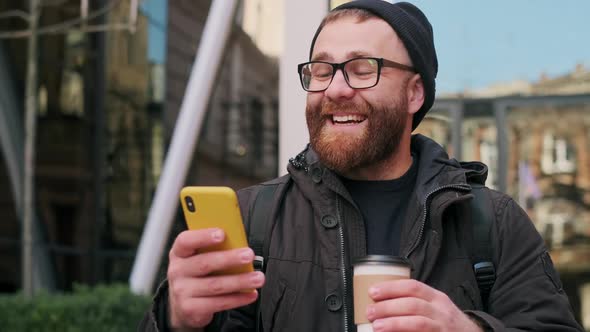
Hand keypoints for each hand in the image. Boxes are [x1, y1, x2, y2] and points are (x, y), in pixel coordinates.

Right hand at [167, 228, 264, 328]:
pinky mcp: (191, 309)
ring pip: (215, 285)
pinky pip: (218, 303)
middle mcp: (177, 271)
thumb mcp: (198, 257)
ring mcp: (182, 291)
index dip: (203, 236)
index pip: (186, 241)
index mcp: (180, 253)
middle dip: (229, 259)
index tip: (222, 234)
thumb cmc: (196, 273)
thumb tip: (238, 241)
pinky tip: (250, 294)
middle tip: (249, 255)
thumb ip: (213, 248)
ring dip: (240, 281)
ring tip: (257, 277)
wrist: (182, 304)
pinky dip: (238, 298)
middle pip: (205, 263)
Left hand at [365, 279, 482, 331]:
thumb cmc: (446, 321)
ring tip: (377, 326)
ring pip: (418, 323)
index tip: (372, 291)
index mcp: (436, 297)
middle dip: (388, 307)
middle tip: (370, 311)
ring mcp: (442, 328)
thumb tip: (381, 301)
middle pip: (412, 304)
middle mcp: (441, 311)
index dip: (391, 288)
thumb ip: (415, 301)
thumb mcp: (435, 305)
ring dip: (394, 323)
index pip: (413, 287)